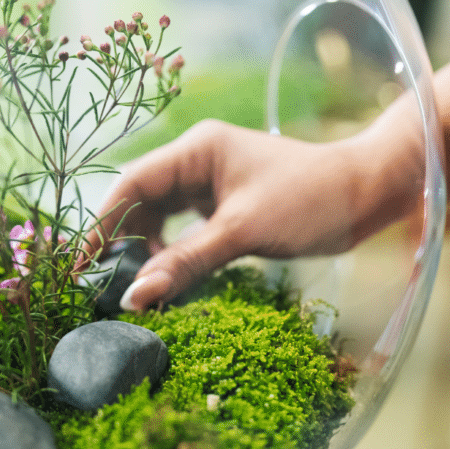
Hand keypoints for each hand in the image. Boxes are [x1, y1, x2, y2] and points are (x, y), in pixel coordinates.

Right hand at [86, 119, 402, 311]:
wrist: (367, 195)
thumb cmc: (310, 200)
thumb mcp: (242, 233)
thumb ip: (185, 263)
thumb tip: (134, 297)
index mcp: (197, 150)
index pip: (132, 184)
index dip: (103, 224)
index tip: (82, 265)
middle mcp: (198, 161)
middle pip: (141, 202)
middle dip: (124, 242)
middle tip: (107, 285)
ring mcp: (212, 184)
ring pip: (162, 218)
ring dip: (149, 252)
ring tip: (141, 288)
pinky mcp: (225, 206)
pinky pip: (185, 230)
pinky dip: (175, 254)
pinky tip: (170, 279)